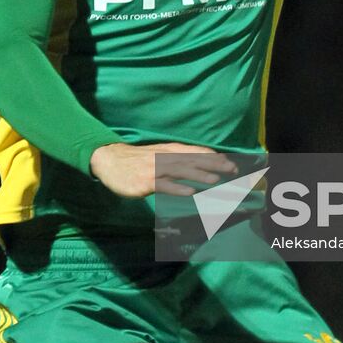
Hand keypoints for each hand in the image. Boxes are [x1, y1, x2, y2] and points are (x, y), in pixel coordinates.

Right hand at [89, 141, 237, 197]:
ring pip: (181, 171)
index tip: (233, 165)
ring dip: (199, 175)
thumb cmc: (137, 160)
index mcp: (170, 150)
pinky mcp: (145, 181)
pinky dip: (178, 188)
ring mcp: (155, 169)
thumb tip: (199, 164)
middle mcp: (165, 158)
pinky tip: (190, 192)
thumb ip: (177, 159)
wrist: (109, 160)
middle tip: (233, 171)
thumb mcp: (159, 155)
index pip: (197, 153)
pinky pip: (164, 185)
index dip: (215, 159)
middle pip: (193, 161)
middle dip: (214, 166)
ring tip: (216, 180)